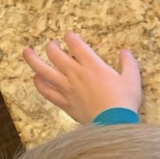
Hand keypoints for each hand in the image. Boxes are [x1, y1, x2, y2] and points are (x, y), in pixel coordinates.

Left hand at [22, 32, 141, 123]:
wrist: (114, 122)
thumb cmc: (124, 101)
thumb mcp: (133, 79)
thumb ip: (128, 63)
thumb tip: (125, 51)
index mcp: (92, 66)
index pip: (76, 44)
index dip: (71, 37)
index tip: (70, 36)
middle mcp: (76, 74)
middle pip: (55, 54)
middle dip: (52, 46)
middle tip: (53, 44)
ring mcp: (67, 88)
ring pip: (43, 71)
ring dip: (33, 60)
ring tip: (27, 52)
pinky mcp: (64, 102)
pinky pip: (46, 91)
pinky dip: (39, 84)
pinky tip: (36, 78)